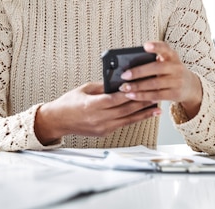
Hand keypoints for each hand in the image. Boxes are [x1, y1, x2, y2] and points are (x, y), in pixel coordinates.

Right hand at [34, 82, 160, 144]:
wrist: (58, 121)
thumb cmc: (68, 103)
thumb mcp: (84, 89)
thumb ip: (101, 86)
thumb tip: (118, 82)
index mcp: (91, 105)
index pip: (115, 99)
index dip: (129, 93)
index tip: (141, 86)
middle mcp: (98, 118)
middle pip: (124, 110)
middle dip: (141, 103)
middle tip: (155, 95)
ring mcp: (102, 127)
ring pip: (127, 119)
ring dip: (142, 113)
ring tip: (156, 108)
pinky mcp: (104, 132)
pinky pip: (122, 124)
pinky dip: (133, 119)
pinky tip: (142, 114)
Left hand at [118, 41, 202, 118]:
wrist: (191, 86)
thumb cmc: (170, 71)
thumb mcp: (166, 62)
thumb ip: (152, 60)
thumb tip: (127, 63)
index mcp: (172, 56)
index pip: (165, 48)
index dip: (156, 46)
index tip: (145, 46)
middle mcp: (176, 67)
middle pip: (157, 68)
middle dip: (138, 72)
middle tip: (124, 75)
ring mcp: (177, 81)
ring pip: (155, 84)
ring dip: (137, 87)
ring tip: (124, 88)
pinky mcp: (176, 94)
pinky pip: (156, 95)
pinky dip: (142, 96)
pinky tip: (132, 96)